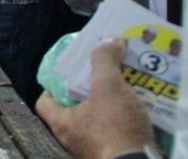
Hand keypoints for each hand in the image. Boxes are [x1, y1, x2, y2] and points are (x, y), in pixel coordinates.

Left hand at [36, 39, 155, 158]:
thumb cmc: (115, 128)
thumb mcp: (108, 86)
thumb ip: (105, 61)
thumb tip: (110, 41)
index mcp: (62, 123)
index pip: (45, 103)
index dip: (52, 86)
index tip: (66, 73)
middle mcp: (74, 140)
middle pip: (75, 109)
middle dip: (90, 92)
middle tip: (104, 76)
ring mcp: (94, 150)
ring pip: (99, 122)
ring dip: (111, 107)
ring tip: (127, 89)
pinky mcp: (115, 156)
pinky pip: (118, 135)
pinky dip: (126, 123)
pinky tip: (142, 111)